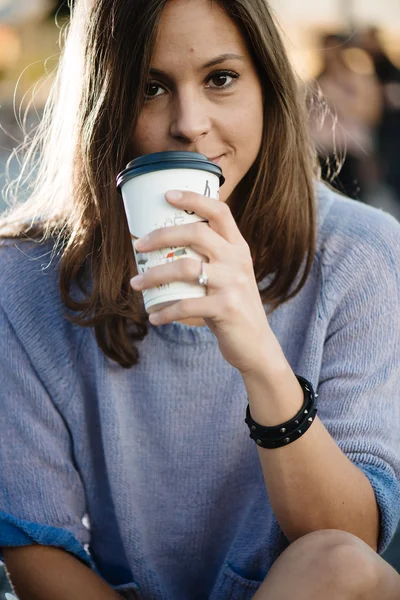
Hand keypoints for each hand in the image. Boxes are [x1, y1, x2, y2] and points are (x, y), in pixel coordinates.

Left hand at [130, 190, 273, 373]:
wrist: (256, 344)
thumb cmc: (232, 307)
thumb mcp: (229, 277)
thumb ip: (208, 260)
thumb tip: (164, 248)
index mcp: (238, 248)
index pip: (220, 212)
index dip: (194, 199)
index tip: (167, 195)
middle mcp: (238, 260)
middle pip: (196, 233)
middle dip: (162, 235)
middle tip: (138, 245)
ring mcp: (234, 283)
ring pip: (185, 267)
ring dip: (153, 275)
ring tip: (135, 284)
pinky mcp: (226, 308)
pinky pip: (186, 304)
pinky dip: (165, 312)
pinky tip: (154, 317)